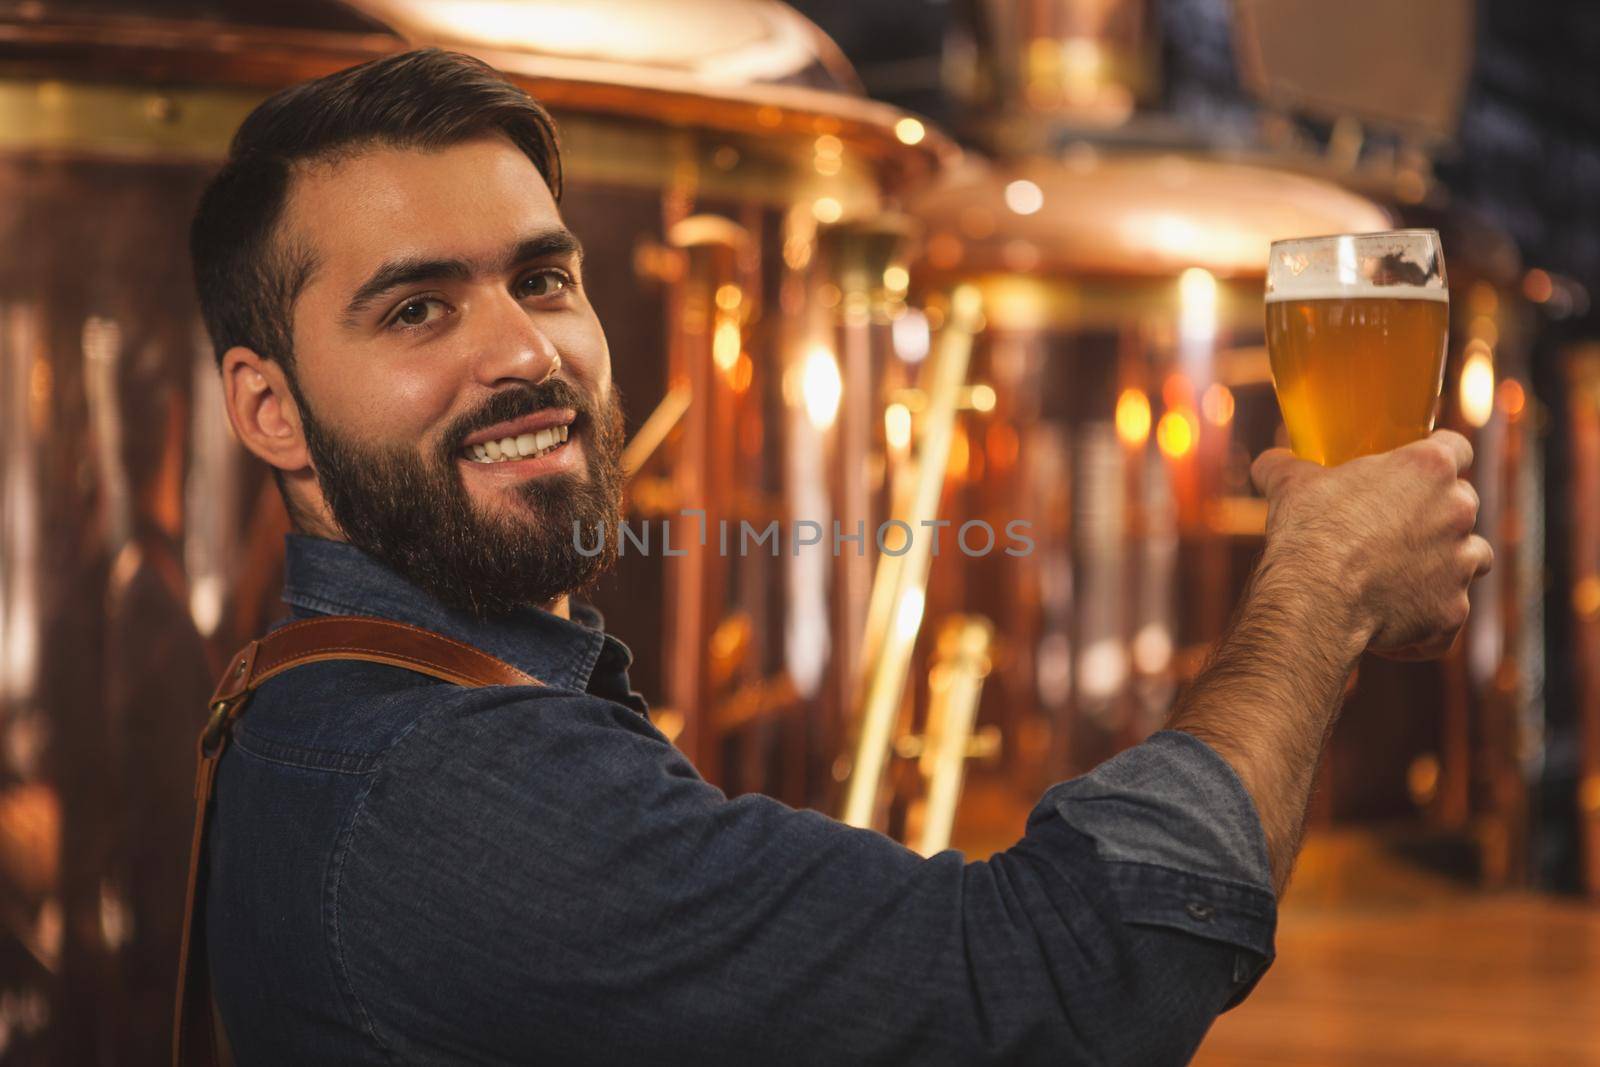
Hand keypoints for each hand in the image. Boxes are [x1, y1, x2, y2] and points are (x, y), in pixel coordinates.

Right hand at [1251, 430, 1493, 659]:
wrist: (1315, 599)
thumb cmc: (1309, 532)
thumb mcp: (1289, 484)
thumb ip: (1285, 465)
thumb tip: (1270, 462)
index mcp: (1426, 468)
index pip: (1455, 448)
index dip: (1439, 456)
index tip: (1420, 469)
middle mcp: (1457, 511)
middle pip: (1464, 504)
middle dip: (1437, 516)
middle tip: (1396, 528)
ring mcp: (1460, 565)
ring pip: (1471, 558)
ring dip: (1446, 565)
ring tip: (1403, 577)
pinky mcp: (1451, 611)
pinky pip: (1447, 619)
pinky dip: (1426, 625)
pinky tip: (1391, 628)